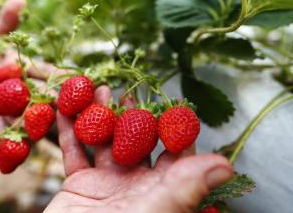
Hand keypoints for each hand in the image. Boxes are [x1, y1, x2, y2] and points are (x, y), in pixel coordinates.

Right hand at [45, 86, 232, 212]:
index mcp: (160, 190)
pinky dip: (68, 129)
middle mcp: (135, 183)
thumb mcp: (157, 210)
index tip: (174, 104)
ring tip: (98, 90)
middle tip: (129, 93)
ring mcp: (106, 182)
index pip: (174, 153)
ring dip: (98, 115)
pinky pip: (73, 151)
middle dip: (131, 115)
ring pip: (103, 140)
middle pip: (136, 140)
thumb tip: (227, 165)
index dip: (174, 128)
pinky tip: (65, 108)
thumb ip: (187, 188)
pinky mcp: (78, 184)